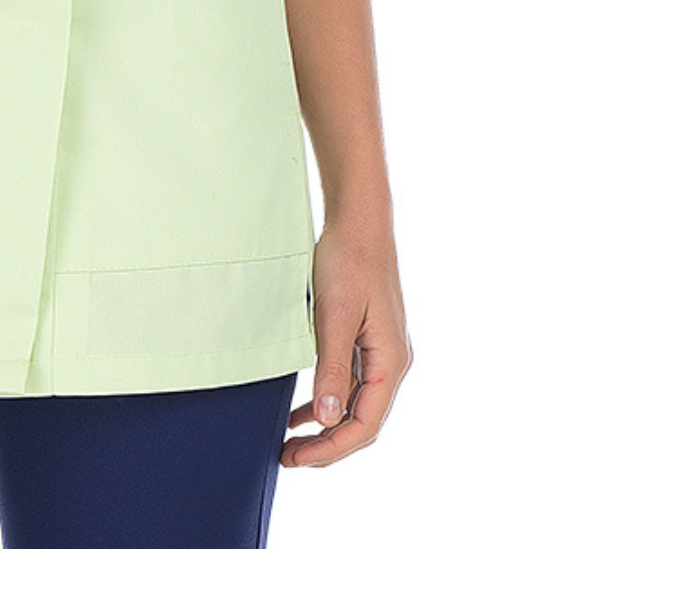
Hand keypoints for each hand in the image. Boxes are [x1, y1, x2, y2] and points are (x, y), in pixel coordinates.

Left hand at [282, 211, 411, 467]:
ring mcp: (381, 351)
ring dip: (326, 426)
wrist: (358, 221)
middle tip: (288, 458)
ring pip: (356, 404)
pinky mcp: (367, 339)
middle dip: (327, 445)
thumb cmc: (349, 261)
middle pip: (363, 421)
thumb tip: (328, 420)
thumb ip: (331, 368)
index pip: (365, 425)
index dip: (331, 448)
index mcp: (390, 362)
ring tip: (291, 441)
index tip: (297, 458)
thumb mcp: (334, 317)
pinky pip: (350, 382)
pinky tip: (303, 408)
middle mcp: (391, 362)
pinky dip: (327, 399)